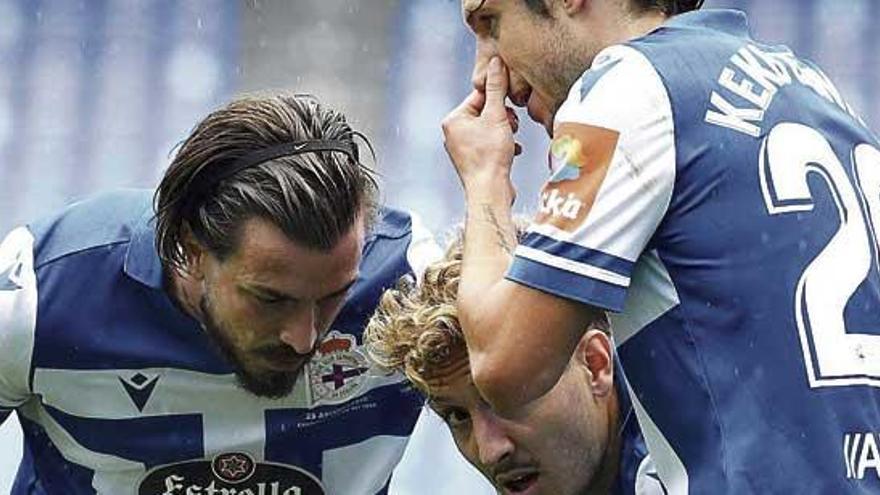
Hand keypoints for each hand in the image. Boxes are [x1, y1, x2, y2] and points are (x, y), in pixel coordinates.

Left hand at [442, 57, 519, 191]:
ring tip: (511, 139)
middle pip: (484, 113)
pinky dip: (503, 145)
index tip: (512, 104)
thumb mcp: (497, 115)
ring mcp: (462, 149)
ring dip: (505, 131)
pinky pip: (490, 145)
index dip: (499, 99)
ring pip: (489, 129)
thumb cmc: (490, 155)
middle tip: (512, 125)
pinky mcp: (473, 162)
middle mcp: (453, 134)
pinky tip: (513, 151)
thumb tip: (496, 62)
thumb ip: (497, 88)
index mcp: (453, 120)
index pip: (479, 96)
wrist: (489, 191)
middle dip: (503, 117)